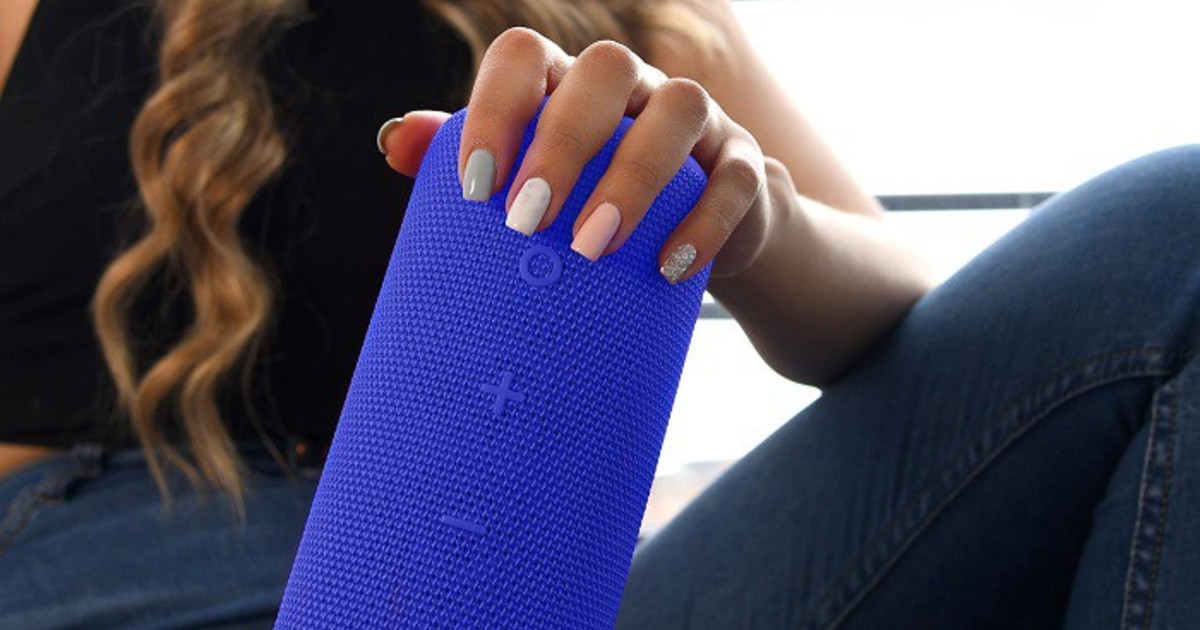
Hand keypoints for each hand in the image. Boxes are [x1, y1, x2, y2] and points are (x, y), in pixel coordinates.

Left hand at [378, 27, 782, 283]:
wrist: (686, 242)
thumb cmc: (584, 206)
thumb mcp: (524, 184)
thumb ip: (461, 158)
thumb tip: (393, 143)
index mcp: (567, 81)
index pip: (525, 55)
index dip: (497, 108)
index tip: (474, 186)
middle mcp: (632, 86)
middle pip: (606, 69)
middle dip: (563, 142)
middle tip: (528, 221)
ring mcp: (696, 121)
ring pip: (679, 110)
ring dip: (633, 177)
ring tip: (592, 247)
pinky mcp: (743, 167)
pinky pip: (737, 179)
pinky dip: (704, 223)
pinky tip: (666, 269)